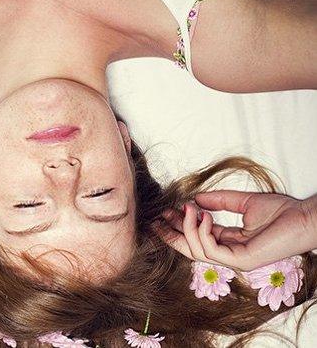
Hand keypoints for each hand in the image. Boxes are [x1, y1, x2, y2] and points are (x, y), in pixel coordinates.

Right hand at [158, 190, 315, 270]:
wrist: (304, 217)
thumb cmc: (281, 211)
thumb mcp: (242, 202)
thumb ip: (218, 201)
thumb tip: (195, 199)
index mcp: (231, 242)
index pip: (198, 237)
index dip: (181, 225)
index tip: (166, 211)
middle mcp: (231, 254)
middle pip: (192, 249)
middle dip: (172, 235)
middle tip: (156, 220)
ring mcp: (236, 259)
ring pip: (198, 251)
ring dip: (187, 228)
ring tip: (186, 208)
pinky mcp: (243, 260)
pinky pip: (211, 250)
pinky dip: (202, 231)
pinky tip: (202, 214)